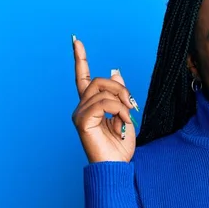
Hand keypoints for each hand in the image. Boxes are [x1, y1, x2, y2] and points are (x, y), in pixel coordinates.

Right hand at [71, 35, 137, 162]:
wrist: (116, 167)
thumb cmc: (120, 146)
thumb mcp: (124, 114)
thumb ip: (119, 94)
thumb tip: (114, 71)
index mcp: (91, 106)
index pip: (83, 77)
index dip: (80, 59)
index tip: (76, 40)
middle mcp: (82, 108)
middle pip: (98, 80)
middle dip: (119, 88)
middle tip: (132, 104)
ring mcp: (80, 114)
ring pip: (102, 91)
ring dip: (121, 101)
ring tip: (127, 116)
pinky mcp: (82, 121)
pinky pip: (103, 103)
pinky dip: (118, 109)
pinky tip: (122, 121)